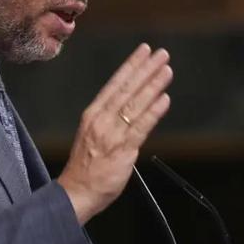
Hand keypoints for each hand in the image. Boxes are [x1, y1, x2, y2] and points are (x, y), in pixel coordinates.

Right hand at [57, 43, 172, 223]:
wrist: (76, 192)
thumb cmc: (86, 167)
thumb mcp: (93, 136)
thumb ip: (112, 122)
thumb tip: (134, 110)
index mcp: (93, 114)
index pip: (114, 84)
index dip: (131, 66)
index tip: (143, 52)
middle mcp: (101, 120)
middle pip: (127, 89)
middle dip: (146, 69)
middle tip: (161, 54)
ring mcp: (112, 134)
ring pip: (136, 104)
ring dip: (153, 85)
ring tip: (166, 71)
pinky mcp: (123, 149)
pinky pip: (141, 126)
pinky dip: (153, 112)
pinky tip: (164, 99)